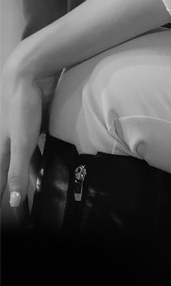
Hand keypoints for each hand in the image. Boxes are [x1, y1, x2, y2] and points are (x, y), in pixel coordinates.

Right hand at [1, 44, 57, 213]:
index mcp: (1, 148)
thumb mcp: (21, 142)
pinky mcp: (35, 123)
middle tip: (26, 205)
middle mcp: (8, 142)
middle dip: (19, 185)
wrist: (27, 73)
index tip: (13, 212)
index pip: (2, 179)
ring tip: (42, 187)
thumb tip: (12, 201)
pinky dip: (43, 156)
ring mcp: (21, 132)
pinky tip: (51, 162)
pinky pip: (38, 145)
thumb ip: (17, 170)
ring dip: (33, 171)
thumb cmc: (20, 107)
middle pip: (13, 169)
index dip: (5, 195)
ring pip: (26, 158)